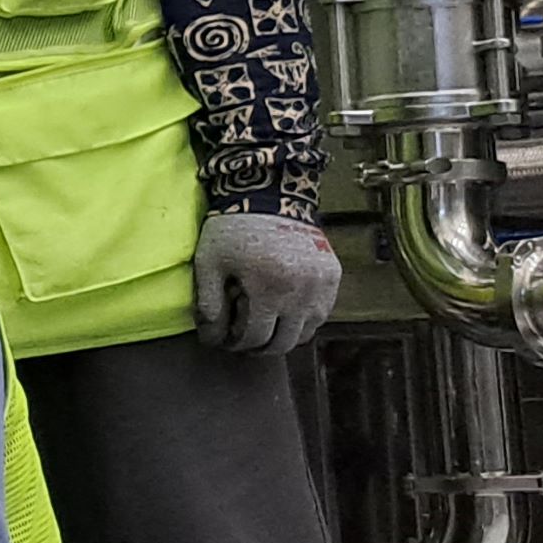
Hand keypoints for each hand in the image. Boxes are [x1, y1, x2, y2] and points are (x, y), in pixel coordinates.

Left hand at [195, 209, 339, 354]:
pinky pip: (321, 313)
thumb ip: (209, 304)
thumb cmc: (233, 230)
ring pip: (306, 332)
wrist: (271, 196)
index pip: (255, 338)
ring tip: (264, 326)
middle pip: (283, 343)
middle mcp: (302, 292)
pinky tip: (283, 312)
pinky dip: (303, 320)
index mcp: (270, 289)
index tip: (224, 340)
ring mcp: (322, 285)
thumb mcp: (210, 264)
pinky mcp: (333, 276)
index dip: (236, 344)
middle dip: (259, 347)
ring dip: (284, 336)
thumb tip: (212, 338)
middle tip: (243, 340)